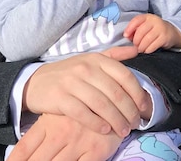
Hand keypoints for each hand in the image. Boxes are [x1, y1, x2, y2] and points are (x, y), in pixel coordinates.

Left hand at [8, 113, 123, 160]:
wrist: (116, 99)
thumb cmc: (84, 109)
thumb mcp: (59, 114)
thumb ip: (41, 132)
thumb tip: (20, 154)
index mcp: (48, 123)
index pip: (25, 147)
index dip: (16, 160)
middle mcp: (60, 134)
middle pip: (38, 160)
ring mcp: (78, 143)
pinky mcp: (96, 151)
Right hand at [22, 47, 149, 137]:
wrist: (36, 82)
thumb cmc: (70, 73)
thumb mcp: (90, 59)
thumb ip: (114, 55)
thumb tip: (136, 51)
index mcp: (97, 59)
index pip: (124, 76)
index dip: (138, 93)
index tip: (144, 108)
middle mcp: (86, 68)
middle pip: (115, 93)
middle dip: (129, 111)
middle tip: (136, 123)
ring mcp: (72, 83)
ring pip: (101, 105)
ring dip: (116, 120)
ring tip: (124, 131)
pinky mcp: (60, 98)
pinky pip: (83, 113)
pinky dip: (96, 123)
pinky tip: (105, 130)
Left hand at [124, 14, 180, 53]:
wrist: (172, 32)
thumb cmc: (154, 30)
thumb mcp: (145, 26)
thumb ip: (135, 30)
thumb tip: (127, 36)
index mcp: (147, 17)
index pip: (136, 20)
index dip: (129, 28)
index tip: (126, 36)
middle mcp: (155, 20)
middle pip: (141, 31)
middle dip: (136, 41)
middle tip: (135, 46)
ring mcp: (161, 28)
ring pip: (147, 39)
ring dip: (141, 47)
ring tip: (140, 49)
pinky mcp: (165, 37)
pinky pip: (153, 45)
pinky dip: (148, 50)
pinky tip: (147, 50)